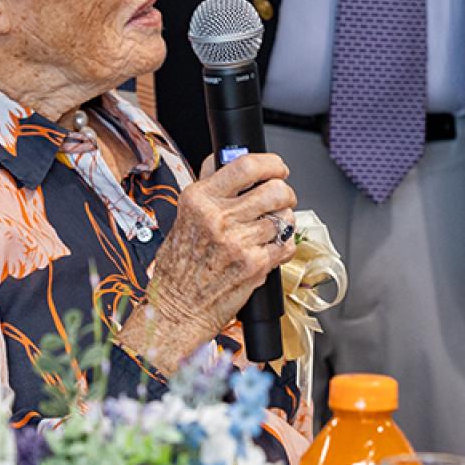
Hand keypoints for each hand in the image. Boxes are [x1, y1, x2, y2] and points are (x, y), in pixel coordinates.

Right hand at [118, 153, 297, 374]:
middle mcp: (218, 218)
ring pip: (284, 218)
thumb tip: (227, 157)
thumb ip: (209, 185)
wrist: (177, 308)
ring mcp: (238, 242)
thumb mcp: (184, 215)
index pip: (246, 165)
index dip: (271, 163)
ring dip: (283, 222)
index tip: (277, 168)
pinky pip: (286, 244)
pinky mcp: (255, 265)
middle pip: (275, 190)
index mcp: (199, 199)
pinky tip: (268, 249)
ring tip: (268, 229)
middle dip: (285, 193)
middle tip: (280, 198)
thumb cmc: (179, 266)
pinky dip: (283, 246)